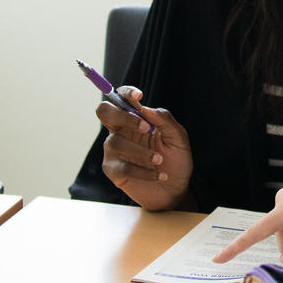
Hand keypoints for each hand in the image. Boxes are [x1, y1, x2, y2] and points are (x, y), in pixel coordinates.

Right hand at [97, 87, 193, 211]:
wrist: (175, 189)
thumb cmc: (176, 160)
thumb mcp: (178, 138)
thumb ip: (165, 120)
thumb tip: (146, 108)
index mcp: (135, 119)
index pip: (121, 98)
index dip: (125, 93)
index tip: (139, 96)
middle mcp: (120, 131)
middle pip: (104, 112)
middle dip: (123, 117)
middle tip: (147, 128)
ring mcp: (114, 150)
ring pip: (115, 142)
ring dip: (141, 151)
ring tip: (160, 160)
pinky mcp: (114, 171)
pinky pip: (122, 167)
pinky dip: (143, 171)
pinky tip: (159, 175)